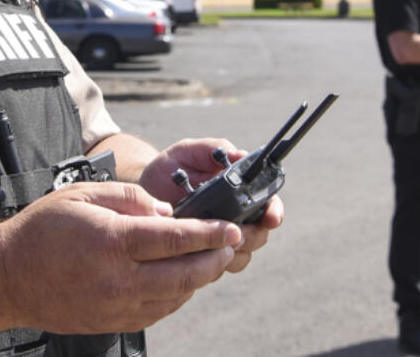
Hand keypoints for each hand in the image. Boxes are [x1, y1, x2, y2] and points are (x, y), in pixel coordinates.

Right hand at [0, 181, 240, 333]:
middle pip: (185, 273)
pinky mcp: (113, 322)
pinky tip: (182, 281)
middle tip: (231, 245)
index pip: (175, 239)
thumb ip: (130, 198)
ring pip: (175, 296)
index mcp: (112, 242)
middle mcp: (118, 279)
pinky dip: (177, 296)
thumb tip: (166, 213)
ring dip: (200, 279)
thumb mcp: (84, 195)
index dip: (210, 233)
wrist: (7, 277)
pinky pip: (158, 312)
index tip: (231, 228)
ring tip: (212, 261)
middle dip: (215, 258)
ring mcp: (116, 306)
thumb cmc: (42, 230)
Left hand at [139, 138, 284, 273]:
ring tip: (213, 243)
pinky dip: (209, 265)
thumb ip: (214, 149)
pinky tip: (195, 254)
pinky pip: (214, 269)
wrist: (145, 190)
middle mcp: (235, 219)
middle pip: (258, 236)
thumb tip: (239, 155)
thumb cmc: (172, 167)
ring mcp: (220, 241)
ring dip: (231, 253)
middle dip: (252, 236)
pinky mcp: (202, 257)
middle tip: (236, 233)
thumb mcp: (190, 151)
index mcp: (240, 193)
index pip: (268, 206)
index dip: (274, 212)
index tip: (270, 217)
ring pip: (240, 257)